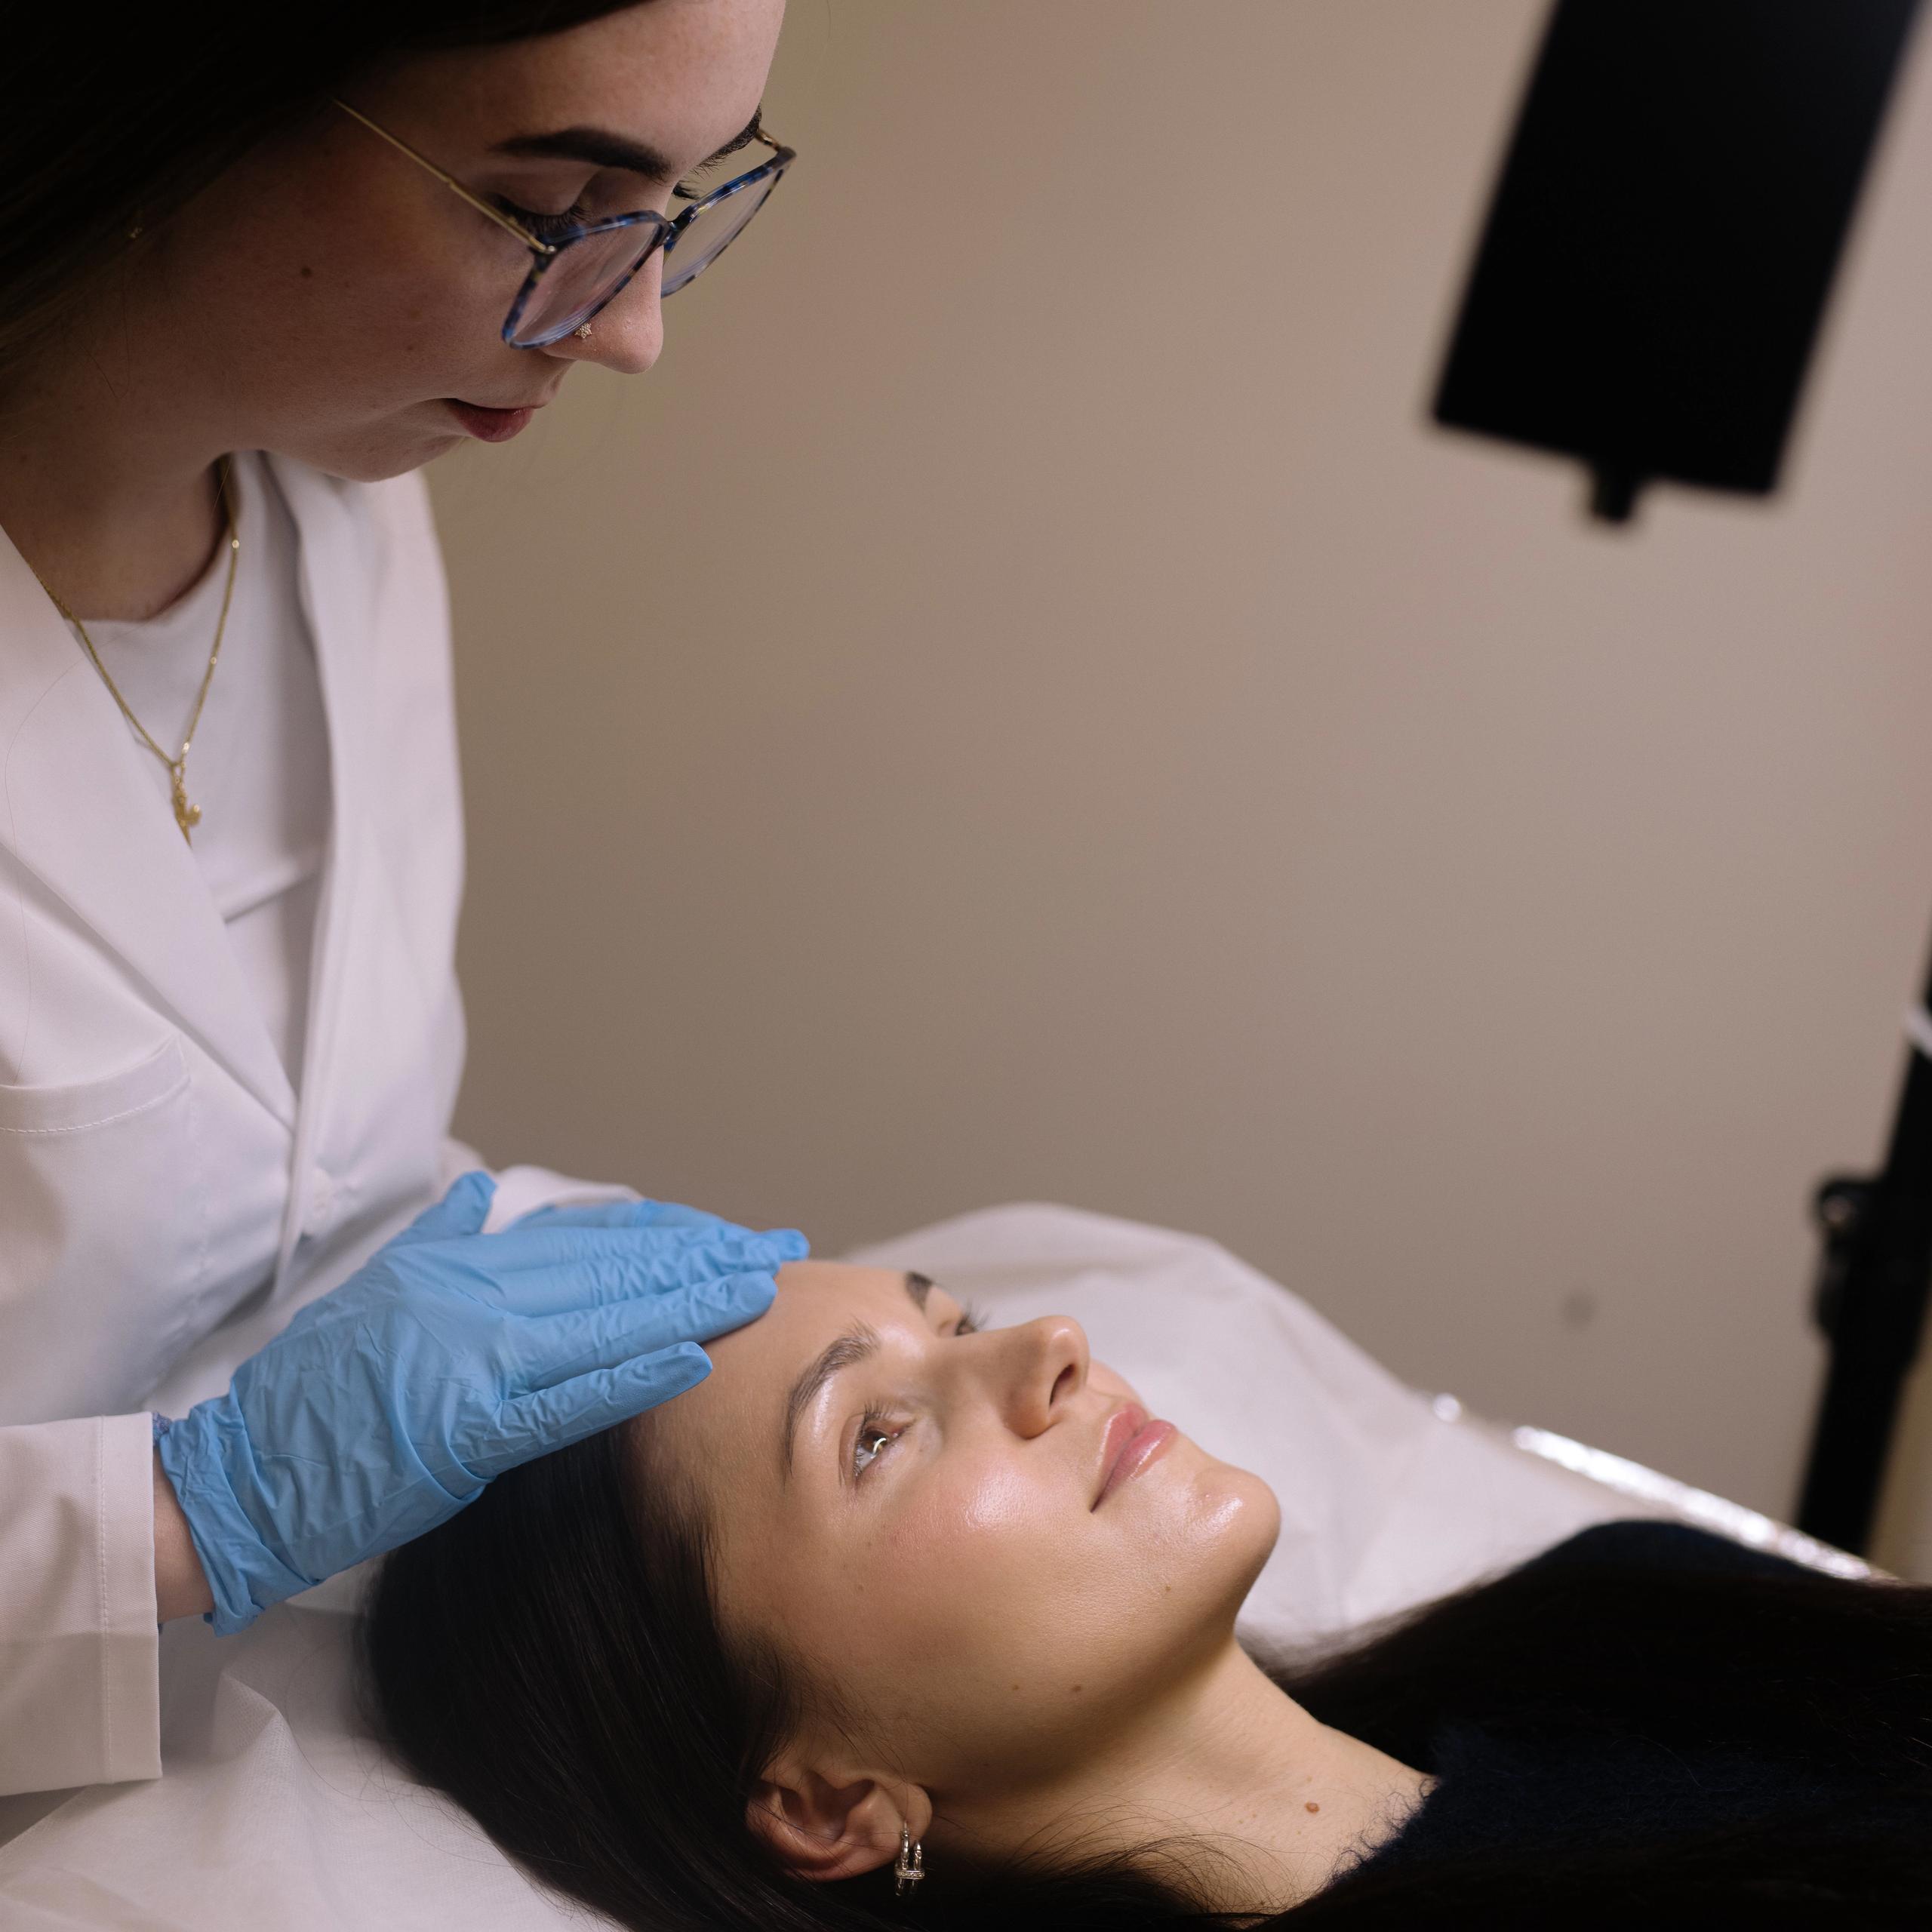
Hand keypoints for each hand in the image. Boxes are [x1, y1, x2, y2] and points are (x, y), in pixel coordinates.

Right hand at [156, 1172, 804, 1632]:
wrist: (246, 1472)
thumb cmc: (317, 1390)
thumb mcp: (380, 1285)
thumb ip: (442, 1235)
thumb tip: (482, 1192)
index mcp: (462, 1262)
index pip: (589, 1236)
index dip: (668, 1231)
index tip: (728, 1230)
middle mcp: (476, 1296)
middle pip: (614, 1268)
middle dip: (703, 1255)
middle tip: (775, 1248)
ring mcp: (474, 1360)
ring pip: (604, 1320)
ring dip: (691, 1302)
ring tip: (760, 1288)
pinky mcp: (468, 1430)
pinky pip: (565, 1398)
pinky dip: (631, 1376)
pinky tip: (693, 1359)